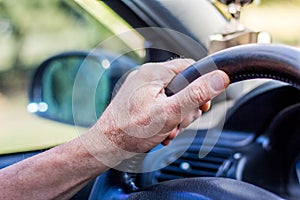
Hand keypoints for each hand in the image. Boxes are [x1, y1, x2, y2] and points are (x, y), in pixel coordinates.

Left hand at [93, 59, 229, 156]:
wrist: (106, 146)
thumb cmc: (131, 131)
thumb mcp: (170, 113)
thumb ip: (196, 94)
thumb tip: (219, 78)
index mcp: (154, 72)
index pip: (190, 68)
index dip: (202, 86)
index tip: (204, 104)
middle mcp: (147, 77)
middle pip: (183, 86)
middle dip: (186, 108)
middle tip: (179, 123)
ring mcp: (141, 89)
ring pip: (173, 99)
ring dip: (176, 117)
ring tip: (168, 131)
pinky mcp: (138, 101)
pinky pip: (161, 106)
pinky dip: (165, 119)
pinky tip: (162, 133)